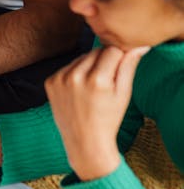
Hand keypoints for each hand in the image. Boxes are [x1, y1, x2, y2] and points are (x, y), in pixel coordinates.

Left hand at [45, 45, 148, 180]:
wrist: (85, 143)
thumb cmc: (109, 119)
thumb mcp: (123, 93)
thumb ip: (129, 65)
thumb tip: (139, 45)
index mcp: (97, 80)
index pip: (112, 49)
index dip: (118, 58)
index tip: (119, 70)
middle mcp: (76, 77)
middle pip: (95, 51)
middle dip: (103, 61)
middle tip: (106, 83)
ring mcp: (60, 79)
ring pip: (81, 57)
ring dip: (88, 66)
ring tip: (92, 89)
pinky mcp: (50, 82)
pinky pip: (67, 67)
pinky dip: (74, 74)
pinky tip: (78, 92)